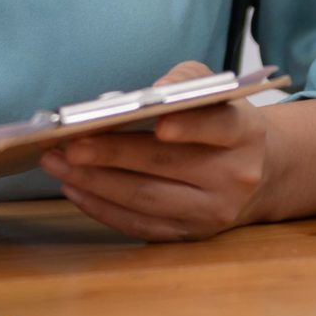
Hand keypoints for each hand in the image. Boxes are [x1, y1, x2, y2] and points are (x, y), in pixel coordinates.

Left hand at [42, 61, 276, 241]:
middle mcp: (235, 176)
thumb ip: (183, 81)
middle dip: (112, 154)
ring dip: (95, 183)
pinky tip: (73, 188)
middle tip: (69, 145)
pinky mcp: (192, 234)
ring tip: (56, 164)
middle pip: (167, 165)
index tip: (158, 124)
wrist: (259, 173)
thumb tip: (137, 97)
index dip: (190, 126)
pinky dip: (103, 208)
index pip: (219, 127)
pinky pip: (141, 226)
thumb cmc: (218, 120)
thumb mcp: (212, 90)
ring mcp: (214, 212)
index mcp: (244, 132)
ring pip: (147, 199)